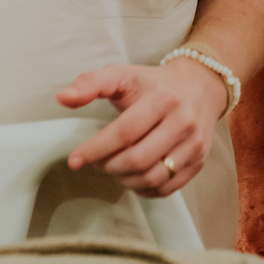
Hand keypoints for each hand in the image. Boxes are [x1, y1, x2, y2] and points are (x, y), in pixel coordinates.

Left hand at [56, 60, 226, 195]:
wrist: (201, 86)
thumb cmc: (154, 84)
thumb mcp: (123, 75)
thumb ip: (90, 83)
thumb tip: (63, 97)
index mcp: (163, 98)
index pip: (125, 132)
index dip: (96, 149)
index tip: (76, 159)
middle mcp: (183, 122)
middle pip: (138, 159)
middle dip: (109, 166)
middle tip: (97, 162)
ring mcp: (194, 144)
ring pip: (153, 177)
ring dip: (124, 180)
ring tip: (113, 169)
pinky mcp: (199, 161)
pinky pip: (167, 187)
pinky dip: (144, 189)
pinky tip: (132, 177)